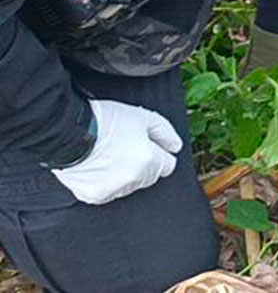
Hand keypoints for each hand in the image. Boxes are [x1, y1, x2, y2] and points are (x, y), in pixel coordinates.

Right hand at [51, 100, 180, 204]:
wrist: (68, 131)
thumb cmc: (104, 121)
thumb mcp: (143, 117)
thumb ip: (166, 133)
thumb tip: (175, 147)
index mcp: (148, 161)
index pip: (167, 166)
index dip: (158, 153)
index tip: (147, 146)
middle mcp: (133, 179)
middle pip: (149, 176)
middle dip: (143, 164)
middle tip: (125, 147)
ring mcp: (113, 190)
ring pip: (129, 185)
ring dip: (124, 174)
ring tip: (109, 154)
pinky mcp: (93, 196)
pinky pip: (108, 191)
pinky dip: (105, 182)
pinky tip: (97, 165)